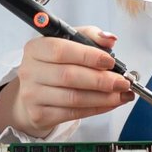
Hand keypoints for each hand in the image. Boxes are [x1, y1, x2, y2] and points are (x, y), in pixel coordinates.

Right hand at [0, 25, 133, 137]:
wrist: (34, 92)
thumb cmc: (55, 64)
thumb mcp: (69, 42)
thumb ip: (90, 36)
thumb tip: (110, 39)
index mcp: (35, 48)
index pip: (61, 50)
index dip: (89, 56)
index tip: (110, 61)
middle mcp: (29, 71)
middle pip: (69, 76)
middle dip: (101, 80)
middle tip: (122, 81)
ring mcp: (32, 95)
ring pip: (74, 98)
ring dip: (103, 97)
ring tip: (122, 94)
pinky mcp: (39, 114)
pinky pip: (74, 114)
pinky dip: (97, 108)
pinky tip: (111, 103)